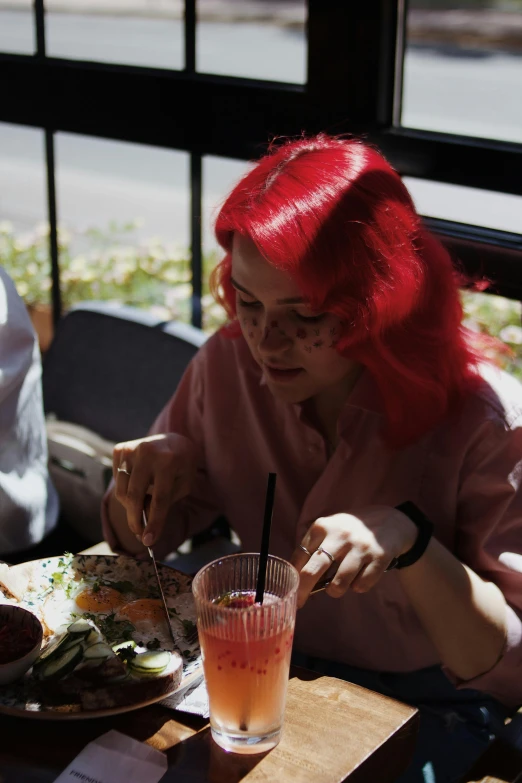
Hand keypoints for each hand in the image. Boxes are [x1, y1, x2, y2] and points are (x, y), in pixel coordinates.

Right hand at [113, 433, 195, 546]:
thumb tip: (144, 524)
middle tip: (139, 534)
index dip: (154, 523)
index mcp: (168, 461)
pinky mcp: (120, 449)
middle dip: (136, 520)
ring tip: (142, 509)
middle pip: (135, 496)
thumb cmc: (182, 468)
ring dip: (130, 507)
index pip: (159, 499)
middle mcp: (147, 452)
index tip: (148, 541)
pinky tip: (138, 486)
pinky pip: (116, 480)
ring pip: (122, 491)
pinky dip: (125, 489)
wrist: (174, 441)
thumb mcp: (184, 485)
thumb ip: (165, 502)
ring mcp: (131, 448)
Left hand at [291, 505, 416, 607]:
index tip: (291, 591)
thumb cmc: (351, 530)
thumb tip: (300, 580)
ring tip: (339, 583)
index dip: (293, 577)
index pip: (300, 556)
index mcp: (323, 526)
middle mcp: (340, 535)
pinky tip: (360, 575)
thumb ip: (315, 549)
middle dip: (303, 591)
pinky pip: (361, 586)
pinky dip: (358, 586)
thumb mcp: (330, 529)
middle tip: (300, 602)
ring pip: (338, 585)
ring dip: (335, 590)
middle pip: (313, 571)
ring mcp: (360, 547)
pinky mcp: (379, 558)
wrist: (390, 521)